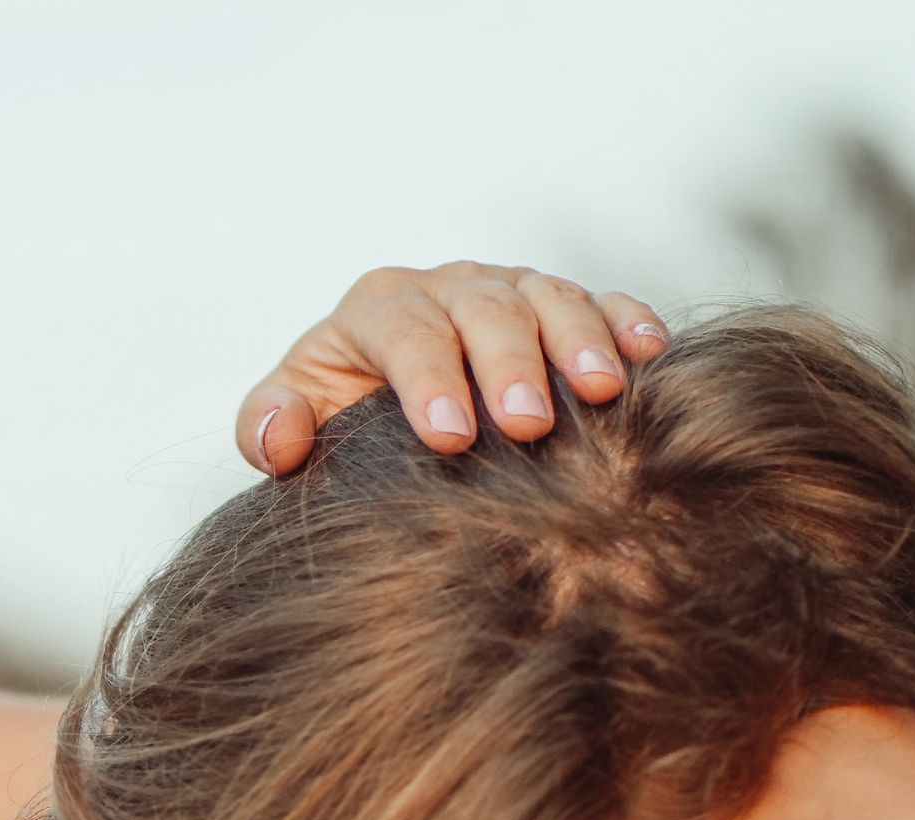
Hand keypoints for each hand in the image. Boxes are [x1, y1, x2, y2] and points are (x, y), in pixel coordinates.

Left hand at [239, 262, 668, 474]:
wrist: (386, 412)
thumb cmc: (339, 419)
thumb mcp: (292, 419)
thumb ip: (266, 424)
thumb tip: (282, 435)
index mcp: (379, 309)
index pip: (404, 329)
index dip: (427, 377)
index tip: (448, 436)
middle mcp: (448, 288)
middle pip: (483, 309)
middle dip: (507, 363)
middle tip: (527, 424)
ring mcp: (511, 292)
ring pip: (548, 297)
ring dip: (578, 340)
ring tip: (601, 390)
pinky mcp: (561, 309)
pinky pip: (599, 303)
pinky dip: (625, 321)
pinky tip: (648, 354)